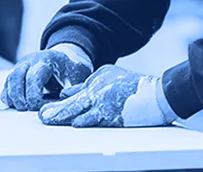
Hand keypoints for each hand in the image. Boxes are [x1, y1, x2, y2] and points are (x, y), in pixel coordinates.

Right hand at [0, 45, 92, 111]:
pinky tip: (13, 104)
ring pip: (10, 79)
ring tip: (20, 108)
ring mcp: (23, 65)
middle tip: (24, 109)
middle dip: (19, 95)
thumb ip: (72, 91)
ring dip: (12, 95)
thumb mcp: (77, 78)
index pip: (34, 76)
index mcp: (48, 59)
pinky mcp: (17, 73)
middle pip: (17, 75)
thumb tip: (64, 105)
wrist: (66, 61)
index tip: (39, 107)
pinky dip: (8, 94)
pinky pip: (7, 83)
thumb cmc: (72, 71)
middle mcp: (32, 60)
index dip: (34, 94)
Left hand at [39, 64, 176, 127]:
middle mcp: (99, 89)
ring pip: (81, 110)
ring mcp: (106, 101)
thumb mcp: (109, 77)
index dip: (59, 102)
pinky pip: (97, 118)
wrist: (159, 93)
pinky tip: (75, 124)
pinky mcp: (116, 114)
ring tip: (50, 120)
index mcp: (97, 79)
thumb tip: (66, 93)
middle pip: (73, 101)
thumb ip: (88, 85)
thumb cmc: (137, 88)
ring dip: (64, 116)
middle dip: (56, 110)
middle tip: (42, 116)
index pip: (74, 92)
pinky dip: (85, 120)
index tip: (45, 108)